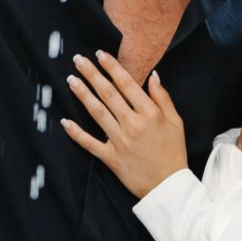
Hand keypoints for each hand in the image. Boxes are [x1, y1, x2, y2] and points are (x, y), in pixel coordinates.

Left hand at [63, 51, 189, 197]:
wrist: (169, 186)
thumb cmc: (173, 152)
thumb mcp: (176, 122)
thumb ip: (163, 98)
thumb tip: (154, 75)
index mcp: (150, 114)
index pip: (127, 84)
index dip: (112, 67)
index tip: (100, 54)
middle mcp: (133, 124)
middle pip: (108, 94)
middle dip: (92, 74)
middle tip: (78, 60)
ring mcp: (120, 141)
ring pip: (97, 113)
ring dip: (82, 95)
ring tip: (71, 80)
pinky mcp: (111, 157)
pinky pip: (90, 143)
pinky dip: (76, 133)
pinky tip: (65, 121)